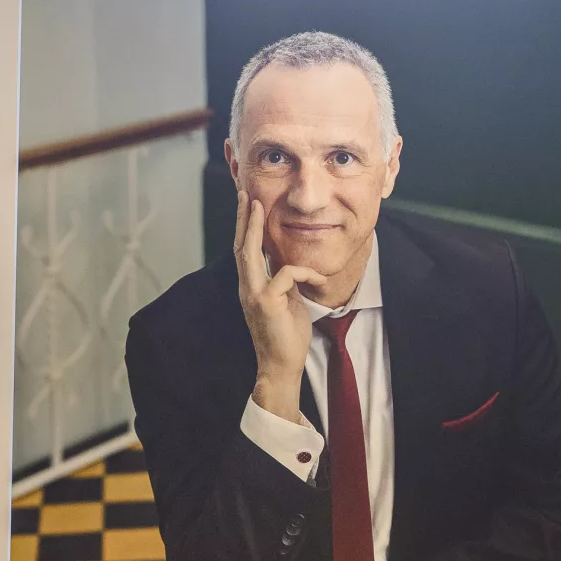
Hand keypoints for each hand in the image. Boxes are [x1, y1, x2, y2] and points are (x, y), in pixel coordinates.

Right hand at [235, 189, 325, 423]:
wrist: (282, 365)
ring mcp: (254, 295)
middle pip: (241, 246)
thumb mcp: (286, 300)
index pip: (245, 251)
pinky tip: (320, 277)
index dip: (246, 227)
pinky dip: (305, 272)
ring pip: (250, 253)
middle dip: (243, 218)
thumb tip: (286, 262)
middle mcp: (247, 288)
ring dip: (253, 228)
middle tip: (245, 194)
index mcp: (251, 286)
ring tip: (258, 207)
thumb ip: (282, 280)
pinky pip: (286, 274)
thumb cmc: (287, 334)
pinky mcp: (267, 303)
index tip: (248, 204)